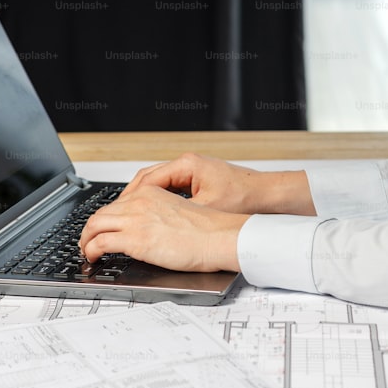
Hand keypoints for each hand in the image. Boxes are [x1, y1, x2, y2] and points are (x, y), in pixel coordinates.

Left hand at [79, 186, 249, 271]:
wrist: (219, 237)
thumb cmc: (208, 230)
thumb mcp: (177, 212)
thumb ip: (158, 215)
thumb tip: (148, 230)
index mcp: (151, 194)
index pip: (117, 203)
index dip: (105, 219)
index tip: (102, 228)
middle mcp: (139, 202)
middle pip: (101, 213)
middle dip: (89, 229)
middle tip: (87, 241)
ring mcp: (135, 220)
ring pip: (94, 226)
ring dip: (86, 240)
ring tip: (86, 251)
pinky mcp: (135, 240)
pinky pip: (100, 242)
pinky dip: (90, 250)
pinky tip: (92, 257)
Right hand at [121, 152, 315, 215]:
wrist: (268, 195)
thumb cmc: (245, 198)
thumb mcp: (207, 209)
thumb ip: (179, 213)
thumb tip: (156, 223)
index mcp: (186, 165)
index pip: (146, 180)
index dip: (130, 198)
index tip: (119, 212)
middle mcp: (187, 164)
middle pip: (147, 179)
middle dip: (131, 198)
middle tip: (118, 215)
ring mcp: (192, 170)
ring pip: (157, 183)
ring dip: (144, 199)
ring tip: (132, 216)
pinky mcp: (197, 179)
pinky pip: (169, 187)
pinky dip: (158, 200)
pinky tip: (154, 214)